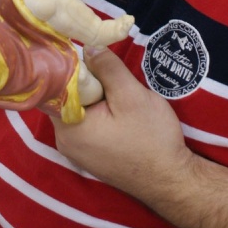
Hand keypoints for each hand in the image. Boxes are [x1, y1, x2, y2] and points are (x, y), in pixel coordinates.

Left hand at [53, 46, 191, 201]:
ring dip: (95, 97)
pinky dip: (98, 113)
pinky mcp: (90, 155)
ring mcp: (76, 151)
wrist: (172, 180)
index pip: (54, 86)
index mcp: (68, 127)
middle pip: (66, 97)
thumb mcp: (131, 95)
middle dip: (86, 82)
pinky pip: (86, 124)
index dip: (69, 66)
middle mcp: (65, 141)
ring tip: (118, 93)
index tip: (85, 54)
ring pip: (78, 109)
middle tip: (109, 75)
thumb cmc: (152, 139)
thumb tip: (87, 47)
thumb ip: (106, 68)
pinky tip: (119, 111)